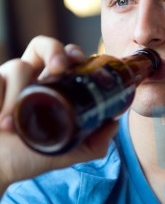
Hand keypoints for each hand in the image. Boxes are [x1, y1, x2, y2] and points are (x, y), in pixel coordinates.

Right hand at [0, 36, 117, 195]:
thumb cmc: (26, 158)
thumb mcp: (65, 151)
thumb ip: (93, 143)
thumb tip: (114, 124)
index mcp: (48, 87)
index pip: (62, 58)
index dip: (71, 53)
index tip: (79, 62)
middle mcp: (29, 78)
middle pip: (42, 45)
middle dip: (53, 51)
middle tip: (58, 69)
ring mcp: (5, 80)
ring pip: (18, 66)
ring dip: (17, 97)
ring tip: (10, 125)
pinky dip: (0, 99)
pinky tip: (0, 122)